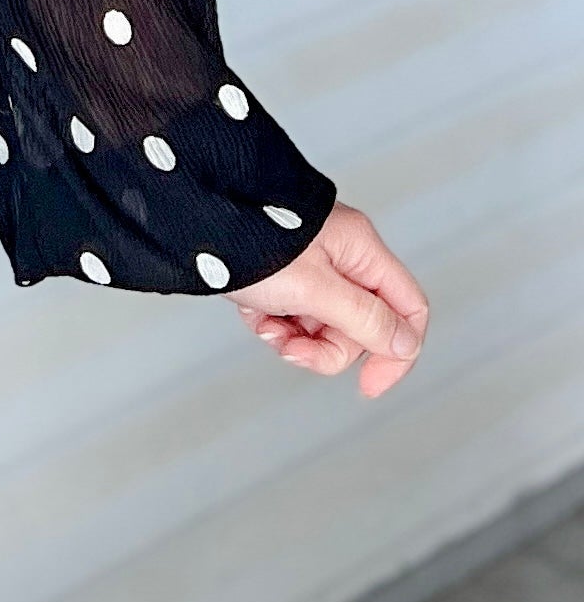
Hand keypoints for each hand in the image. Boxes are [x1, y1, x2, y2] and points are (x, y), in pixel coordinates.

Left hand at [227, 199, 426, 398]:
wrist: (193, 215)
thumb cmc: (251, 241)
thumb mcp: (314, 288)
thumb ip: (364, 319)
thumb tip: (404, 345)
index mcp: (361, 250)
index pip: (409, 309)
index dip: (396, 354)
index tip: (368, 386)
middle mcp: (341, 255)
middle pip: (360, 326)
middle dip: (327, 348)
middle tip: (294, 346)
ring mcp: (310, 264)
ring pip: (323, 325)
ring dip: (295, 338)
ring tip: (266, 325)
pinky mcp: (280, 273)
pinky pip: (291, 315)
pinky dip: (273, 322)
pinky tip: (252, 314)